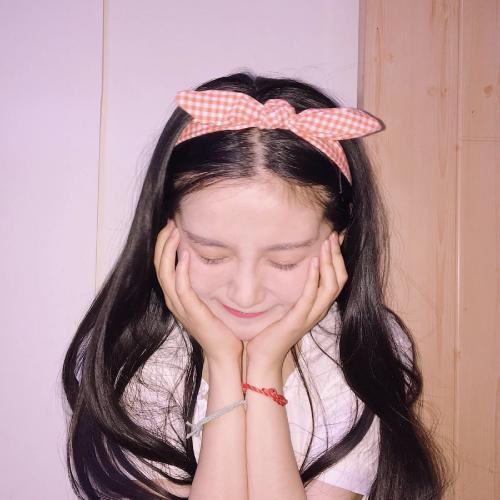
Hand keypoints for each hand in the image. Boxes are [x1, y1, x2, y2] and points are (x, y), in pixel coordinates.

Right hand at [154, 219, 242, 362]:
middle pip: (159, 266)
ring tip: (174, 231)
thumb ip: (205, 284)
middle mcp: (174, 300)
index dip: (164, 245)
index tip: (171, 226)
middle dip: (163, 242)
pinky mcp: (191, 312)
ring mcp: (180, 307)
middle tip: (170, 222)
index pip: (163, 266)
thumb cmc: (221, 327)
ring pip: (165, 274)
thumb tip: (212, 262)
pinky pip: (181, 288)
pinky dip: (180, 270)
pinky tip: (185, 255)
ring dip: (168, 251)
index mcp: (177, 296)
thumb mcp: (209, 300)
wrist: (225, 353)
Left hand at [246, 231, 346, 369]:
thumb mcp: (286, 306)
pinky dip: (314, 278)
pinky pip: (310, 296)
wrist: (263, 357)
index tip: (337, 239)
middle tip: (333, 235)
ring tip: (327, 243)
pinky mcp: (298, 319)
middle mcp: (318, 311)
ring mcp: (310, 316)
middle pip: (339, 280)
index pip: (337, 280)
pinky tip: (313, 262)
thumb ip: (293, 291)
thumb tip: (291, 270)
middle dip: (337, 256)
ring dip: (330, 263)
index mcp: (317, 306)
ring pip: (330, 286)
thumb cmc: (271, 330)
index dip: (339, 259)